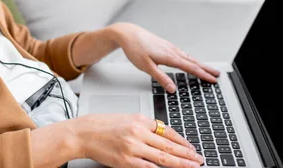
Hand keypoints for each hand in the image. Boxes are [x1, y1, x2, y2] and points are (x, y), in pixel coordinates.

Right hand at [72, 113, 203, 167]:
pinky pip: (148, 167)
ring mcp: (133, 147)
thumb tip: (161, 136)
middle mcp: (138, 132)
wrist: (83, 133)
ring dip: (180, 163)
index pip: (167, 131)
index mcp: (139, 120)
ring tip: (193, 166)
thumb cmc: (101, 126)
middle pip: (168, 145)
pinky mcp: (126, 161)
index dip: (182, 141)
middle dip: (187, 153)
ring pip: (163, 157)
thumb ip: (143, 127)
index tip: (192, 147)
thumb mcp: (126, 119)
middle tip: (200, 158)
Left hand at [111, 22, 219, 92]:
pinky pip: (182, 54)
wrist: (127, 33)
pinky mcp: (165, 45)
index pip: (190, 67)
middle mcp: (172, 50)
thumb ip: (160, 78)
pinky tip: (189, 61)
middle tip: (217, 75)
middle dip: (206, 69)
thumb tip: (172, 89)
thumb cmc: (134, 48)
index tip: (213, 80)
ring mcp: (169, 47)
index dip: (202, 75)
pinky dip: (190, 59)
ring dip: (199, 64)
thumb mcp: (146, 66)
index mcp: (169, 56)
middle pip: (193, 61)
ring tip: (208, 69)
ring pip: (188, 57)